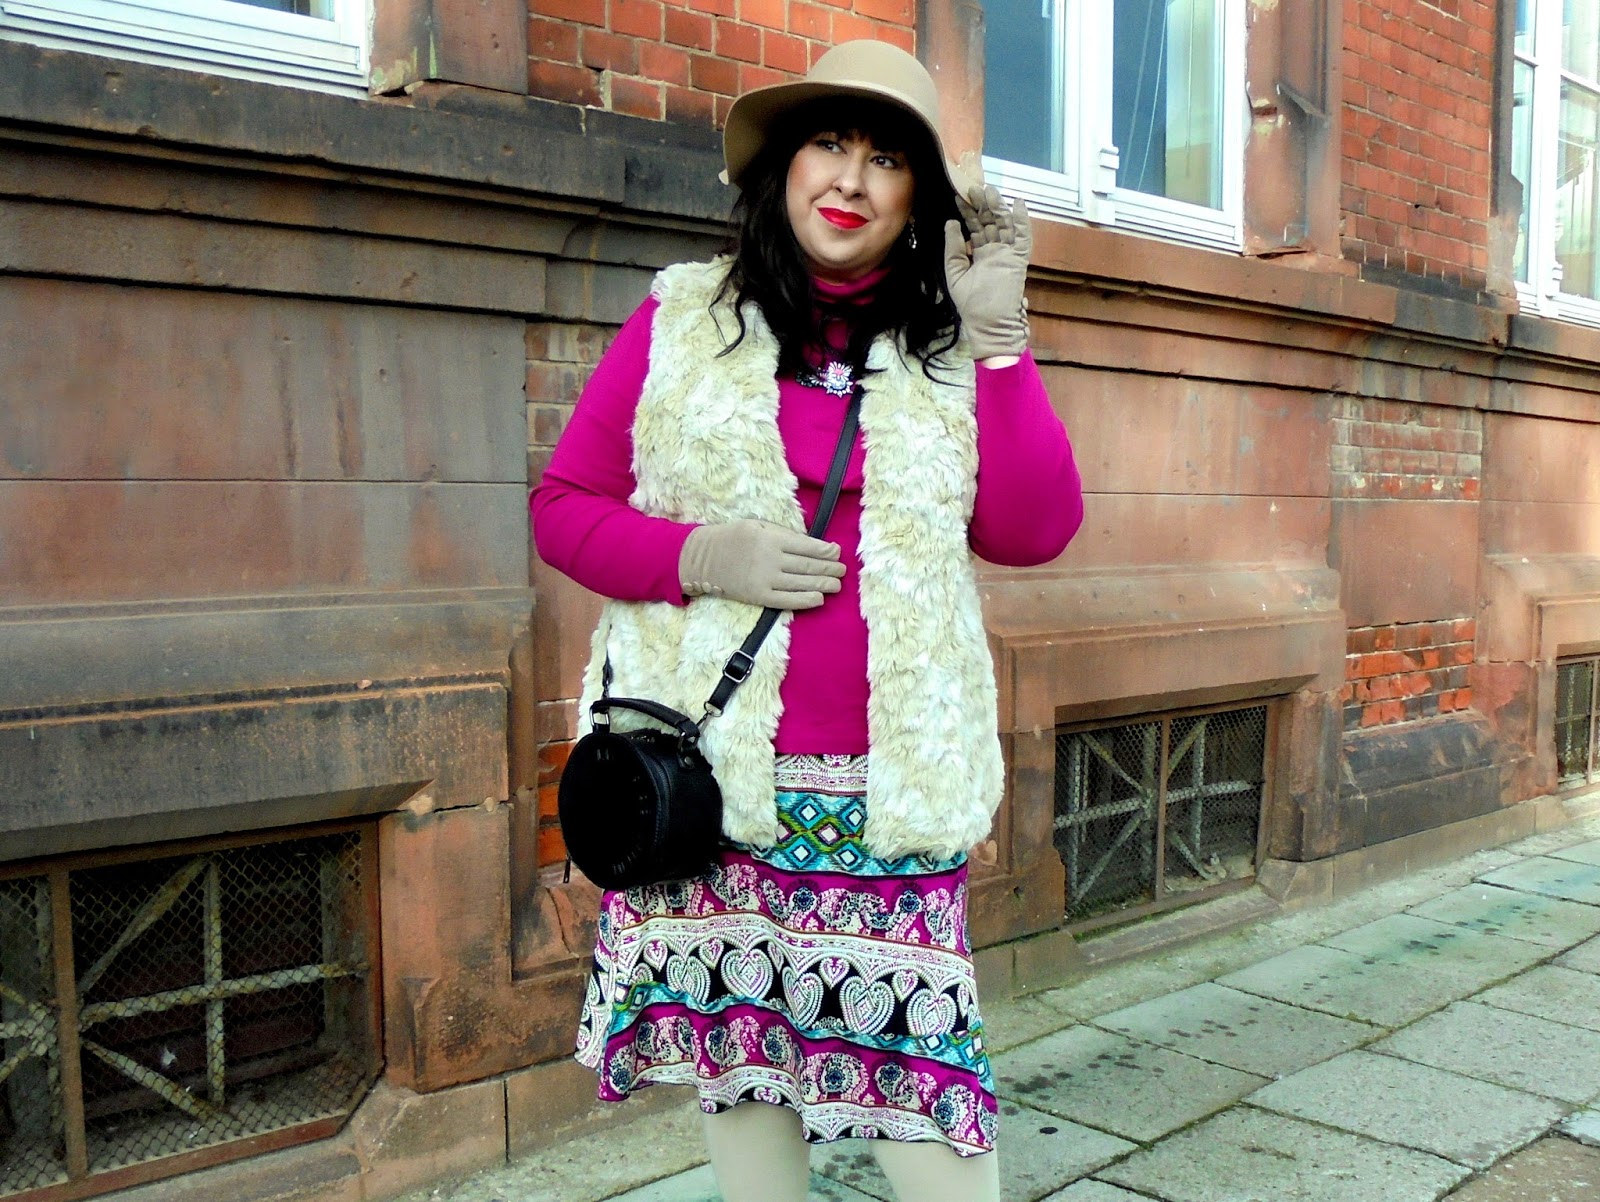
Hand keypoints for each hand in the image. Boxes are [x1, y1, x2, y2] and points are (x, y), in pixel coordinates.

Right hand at [679, 519, 844, 609]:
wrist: (703, 559)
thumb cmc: (733, 538)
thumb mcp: (757, 525)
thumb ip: (782, 534)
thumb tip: (812, 544)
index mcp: (771, 538)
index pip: (807, 546)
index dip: (826, 551)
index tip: (836, 552)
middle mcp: (770, 559)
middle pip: (808, 565)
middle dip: (829, 569)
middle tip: (842, 571)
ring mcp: (765, 579)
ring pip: (801, 583)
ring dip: (823, 585)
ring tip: (836, 585)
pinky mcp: (759, 596)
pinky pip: (787, 600)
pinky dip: (805, 600)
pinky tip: (819, 599)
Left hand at [944, 181, 1031, 360]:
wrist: (990, 327)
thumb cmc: (972, 307)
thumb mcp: (955, 274)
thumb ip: (953, 249)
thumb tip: (951, 223)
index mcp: (979, 256)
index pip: (975, 229)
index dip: (968, 213)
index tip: (959, 196)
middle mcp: (994, 253)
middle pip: (991, 223)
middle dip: (983, 205)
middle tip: (974, 186)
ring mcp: (1008, 256)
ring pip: (1005, 226)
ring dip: (998, 208)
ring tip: (990, 190)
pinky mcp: (1018, 261)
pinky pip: (1022, 238)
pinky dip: (1021, 221)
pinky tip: (1017, 204)